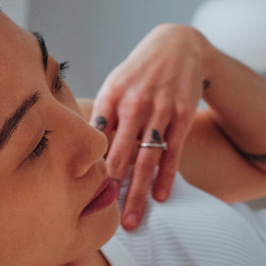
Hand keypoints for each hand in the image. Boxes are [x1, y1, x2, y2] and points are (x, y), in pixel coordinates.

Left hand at [89, 24, 209, 228]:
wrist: (179, 45)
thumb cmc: (139, 72)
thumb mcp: (116, 84)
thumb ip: (102, 116)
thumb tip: (84, 152)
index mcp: (111, 96)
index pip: (97, 141)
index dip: (90, 169)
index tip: (82, 196)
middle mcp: (135, 103)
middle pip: (121, 155)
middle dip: (112, 188)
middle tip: (104, 217)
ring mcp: (161, 110)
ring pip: (147, 159)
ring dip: (138, 192)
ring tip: (132, 219)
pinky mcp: (183, 116)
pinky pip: (174, 152)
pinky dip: (166, 177)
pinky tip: (160, 197)